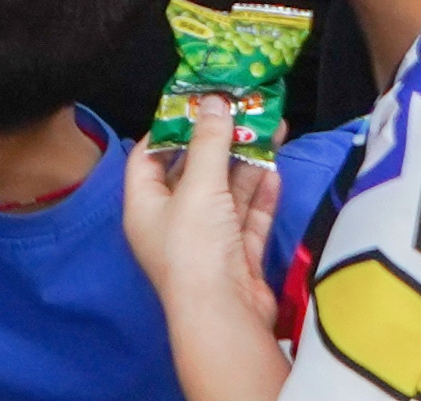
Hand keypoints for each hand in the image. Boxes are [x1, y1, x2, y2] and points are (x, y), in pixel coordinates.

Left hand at [120, 97, 285, 400]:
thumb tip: (213, 101)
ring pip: (226, 194)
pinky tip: (275, 170)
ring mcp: (206, 242)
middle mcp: (172, 223)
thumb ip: (209, 143)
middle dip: (220, 142)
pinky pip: (247, 219)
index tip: (196, 101)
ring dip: (247, 164)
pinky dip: (260, 196)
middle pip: (193, 173)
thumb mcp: (198, 186)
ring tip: (271, 128)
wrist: (225, 319)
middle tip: (244, 110)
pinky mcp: (237, 259)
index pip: (148, 157)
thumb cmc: (195, 249)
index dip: (169, 128)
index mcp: (145, 206)